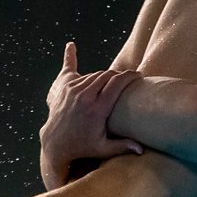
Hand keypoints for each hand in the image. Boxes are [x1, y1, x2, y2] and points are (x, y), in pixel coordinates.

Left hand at [39, 42, 144, 190]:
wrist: (56, 143)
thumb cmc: (82, 147)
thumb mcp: (103, 148)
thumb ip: (122, 146)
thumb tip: (141, 151)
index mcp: (97, 109)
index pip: (117, 83)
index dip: (130, 76)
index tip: (138, 75)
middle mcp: (85, 96)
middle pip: (107, 75)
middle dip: (119, 75)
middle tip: (126, 79)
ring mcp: (73, 90)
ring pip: (94, 74)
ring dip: (105, 75)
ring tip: (112, 80)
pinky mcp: (64, 87)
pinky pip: (73, 70)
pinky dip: (75, 61)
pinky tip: (70, 46)